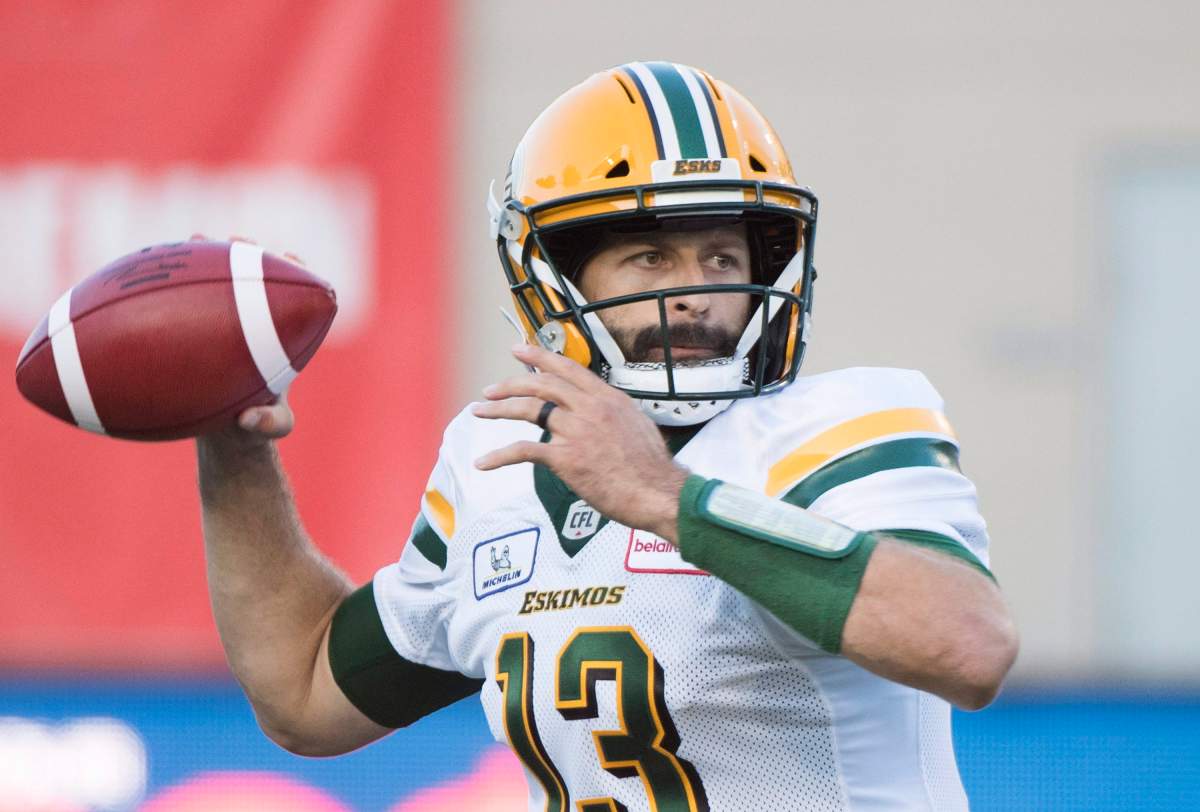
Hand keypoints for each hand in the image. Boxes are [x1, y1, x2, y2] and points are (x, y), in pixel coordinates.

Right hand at [187, 232, 297, 449]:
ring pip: (215, 280)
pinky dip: (168, 286)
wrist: (223, 431)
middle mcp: (254, 321)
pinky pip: (179, 301)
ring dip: (207, 256)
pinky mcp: (192, 327)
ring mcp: (220, 321)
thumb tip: (250, 418)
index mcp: (282, 334)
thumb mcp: (271, 427)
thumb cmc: (254, 424)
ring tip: (195, 238)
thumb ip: (270, 425)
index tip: (288, 257)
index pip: (295, 293)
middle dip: (248, 252)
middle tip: (237, 242)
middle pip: (255, 275)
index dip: (295, 271)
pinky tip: (147, 273)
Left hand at [472, 344, 688, 543]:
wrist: (658, 492)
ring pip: (528, 410)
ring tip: (479, 411)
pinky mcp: (566, 458)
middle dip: (510, 384)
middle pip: (542, 384)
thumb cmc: (653, 468)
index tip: (519, 350)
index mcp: (608, 398)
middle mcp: (590, 408)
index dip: (539, 357)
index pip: (568, 368)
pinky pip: (524, 451)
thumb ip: (615, 415)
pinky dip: (499, 456)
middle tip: (491, 388)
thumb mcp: (638, 425)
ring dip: (499, 410)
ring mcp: (576, 431)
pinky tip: (484, 462)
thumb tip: (604, 416)